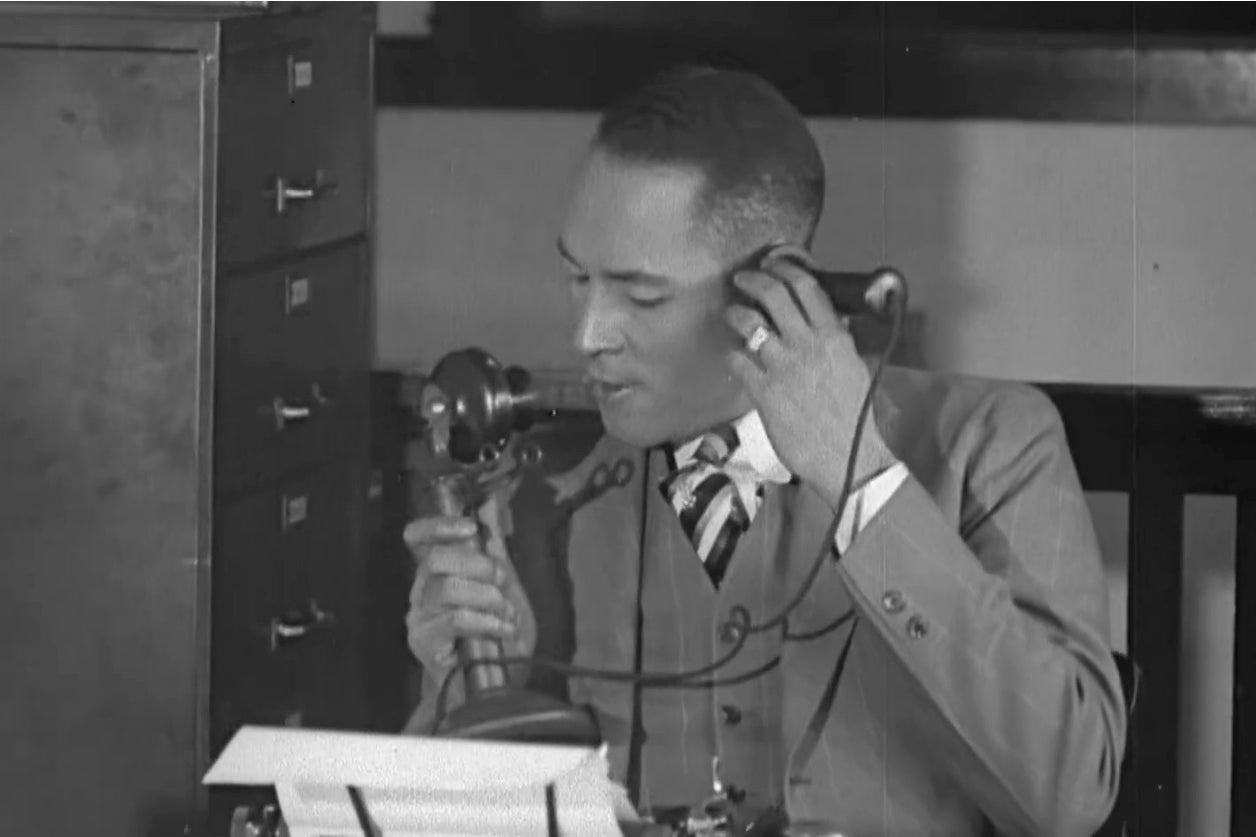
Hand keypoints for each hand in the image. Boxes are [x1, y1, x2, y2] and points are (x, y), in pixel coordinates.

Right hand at [404, 512, 536, 689]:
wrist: (496, 686)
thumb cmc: (498, 635)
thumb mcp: (507, 586)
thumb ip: (495, 548)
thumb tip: (488, 503)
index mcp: (438, 571)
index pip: (418, 537)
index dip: (439, 525)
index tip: (469, 528)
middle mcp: (422, 590)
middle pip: (436, 558)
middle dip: (478, 564)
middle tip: (502, 580)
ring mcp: (419, 617)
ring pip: (447, 588)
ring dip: (487, 597)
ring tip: (506, 613)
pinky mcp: (423, 642)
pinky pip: (453, 619)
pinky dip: (485, 620)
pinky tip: (502, 629)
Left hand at [724, 250, 896, 508]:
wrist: (848, 456)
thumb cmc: (856, 417)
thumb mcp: (855, 368)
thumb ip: (839, 342)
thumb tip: (830, 322)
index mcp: (834, 337)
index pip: (806, 287)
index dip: (785, 268)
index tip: (773, 264)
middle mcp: (807, 345)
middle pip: (774, 295)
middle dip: (753, 280)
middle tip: (742, 279)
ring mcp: (783, 367)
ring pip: (749, 323)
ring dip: (735, 313)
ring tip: (730, 313)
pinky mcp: (764, 392)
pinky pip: (738, 361)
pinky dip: (732, 353)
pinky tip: (732, 355)